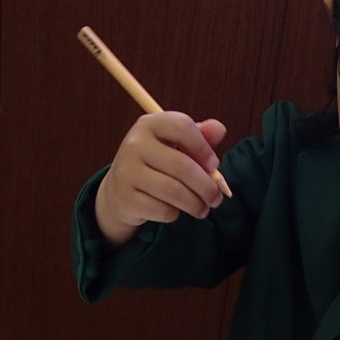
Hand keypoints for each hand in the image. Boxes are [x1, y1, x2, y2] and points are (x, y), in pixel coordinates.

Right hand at [95, 112, 226, 245]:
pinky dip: (175, 214)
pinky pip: (162, 210)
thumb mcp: (176, 145)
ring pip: (174, 192)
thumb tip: (220, 129)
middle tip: (216, 198)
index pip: (182, 127)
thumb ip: (200, 137)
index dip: (204, 148)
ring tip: (203, 209)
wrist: (119, 189)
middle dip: (207, 187)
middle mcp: (135, 144)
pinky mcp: (125, 198)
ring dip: (195, 205)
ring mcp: (127, 171)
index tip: (214, 165)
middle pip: (182, 166)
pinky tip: (175, 211)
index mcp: (150, 124)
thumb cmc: (157, 164)